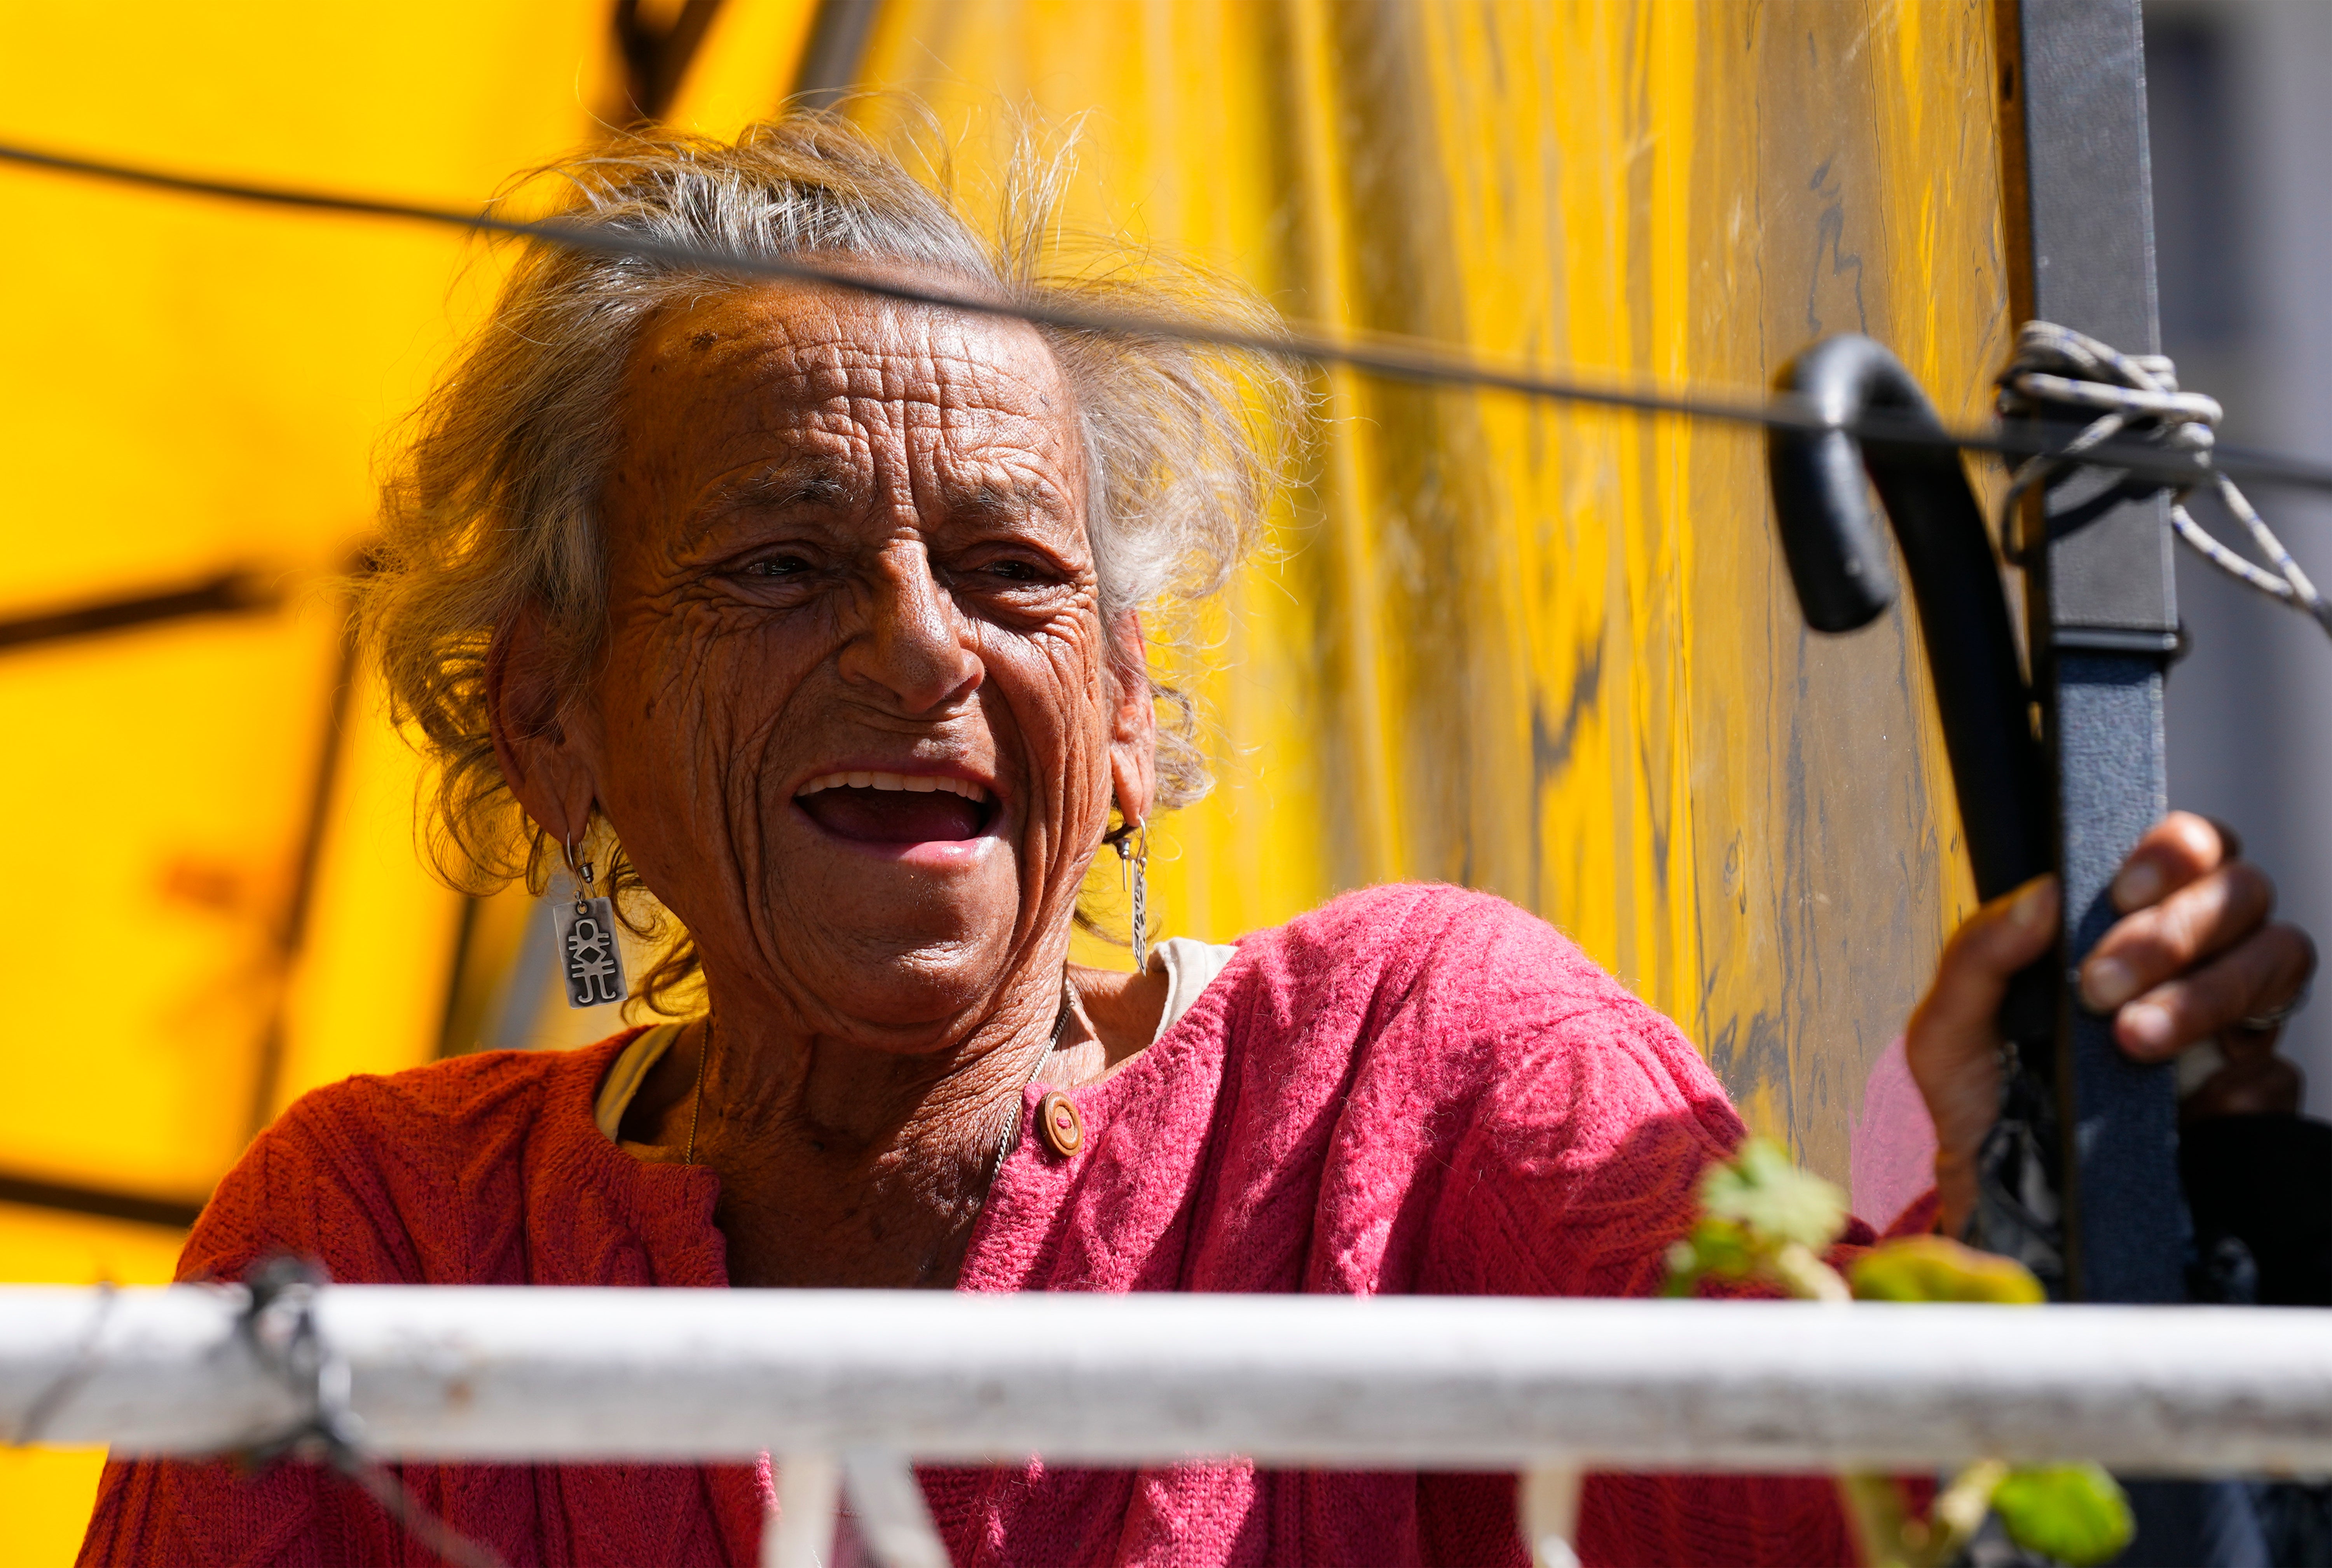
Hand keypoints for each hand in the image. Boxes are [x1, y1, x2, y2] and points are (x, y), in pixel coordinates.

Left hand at [1906, 812, 2313, 1235]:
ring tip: (2133, 1040)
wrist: (2003, 1203)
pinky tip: (2178, 1107)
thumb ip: (1978, 955)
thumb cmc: (1978, 1099)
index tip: (2123, 887)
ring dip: (2207, 993)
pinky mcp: (2254, 1097)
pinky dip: (2228, 1080)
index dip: (2175, 849)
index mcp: (2125, 923)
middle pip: (2245, 893)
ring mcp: (2232, 1026)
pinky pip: (2275, 1070)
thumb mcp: (1949, 1031)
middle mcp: (2193, 959)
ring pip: (2281, 961)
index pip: (2190, 848)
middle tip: (2103, 984)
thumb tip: (2042, 894)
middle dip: (2178, 929)